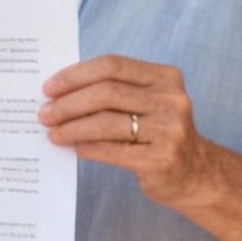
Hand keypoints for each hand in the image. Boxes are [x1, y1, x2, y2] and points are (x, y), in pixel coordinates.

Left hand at [39, 56, 219, 209]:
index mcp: (165, 77)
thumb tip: (59, 92)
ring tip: (53, 133)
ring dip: (72, 128)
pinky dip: (88, 147)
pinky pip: (113, 150)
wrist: (197, 174)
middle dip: (68, 103)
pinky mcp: (162, 159)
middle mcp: (172, 100)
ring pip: (106, 122)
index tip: (49, 87)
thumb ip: (113, 91)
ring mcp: (170, 130)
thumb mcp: (147, 103)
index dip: (76, 75)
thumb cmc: (159, 132)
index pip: (112, 66)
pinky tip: (75, 147)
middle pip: (106, 93)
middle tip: (44, 113)